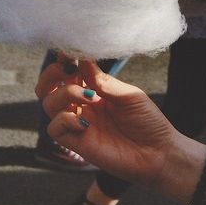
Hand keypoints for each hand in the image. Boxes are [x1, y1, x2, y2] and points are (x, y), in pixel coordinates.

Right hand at [36, 60, 178, 187]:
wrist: (158, 153)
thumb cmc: (147, 121)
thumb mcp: (128, 95)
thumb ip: (103, 81)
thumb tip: (83, 59)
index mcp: (93, 88)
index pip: (67, 70)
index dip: (65, 58)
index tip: (71, 51)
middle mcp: (81, 105)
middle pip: (47, 86)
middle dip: (52, 73)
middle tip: (69, 69)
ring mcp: (77, 123)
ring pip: (48, 103)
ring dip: (65, 93)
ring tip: (90, 96)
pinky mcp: (76, 143)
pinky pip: (54, 128)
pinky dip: (64, 119)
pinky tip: (85, 122)